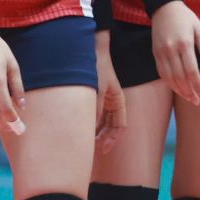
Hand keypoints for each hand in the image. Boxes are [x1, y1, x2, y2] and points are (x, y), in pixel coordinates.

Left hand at [94, 32, 126, 153]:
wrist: (89, 49)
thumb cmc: (95, 68)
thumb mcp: (96, 91)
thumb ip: (94, 111)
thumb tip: (90, 130)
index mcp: (118, 101)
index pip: (120, 126)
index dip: (113, 140)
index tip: (102, 149)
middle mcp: (112, 102)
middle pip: (110, 127)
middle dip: (102, 138)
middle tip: (90, 149)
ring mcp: (102, 99)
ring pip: (100, 122)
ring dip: (94, 132)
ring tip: (83, 141)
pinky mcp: (92, 96)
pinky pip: (92, 115)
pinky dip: (88, 123)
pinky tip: (79, 128)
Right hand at [151, 1, 199, 105]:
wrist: (164, 8)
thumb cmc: (186, 18)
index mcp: (185, 43)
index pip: (191, 71)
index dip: (197, 85)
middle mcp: (171, 50)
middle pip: (180, 77)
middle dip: (189, 92)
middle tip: (197, 101)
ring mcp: (161, 52)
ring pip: (170, 78)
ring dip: (180, 91)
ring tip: (189, 98)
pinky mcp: (155, 53)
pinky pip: (162, 73)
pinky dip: (169, 83)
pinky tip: (177, 89)